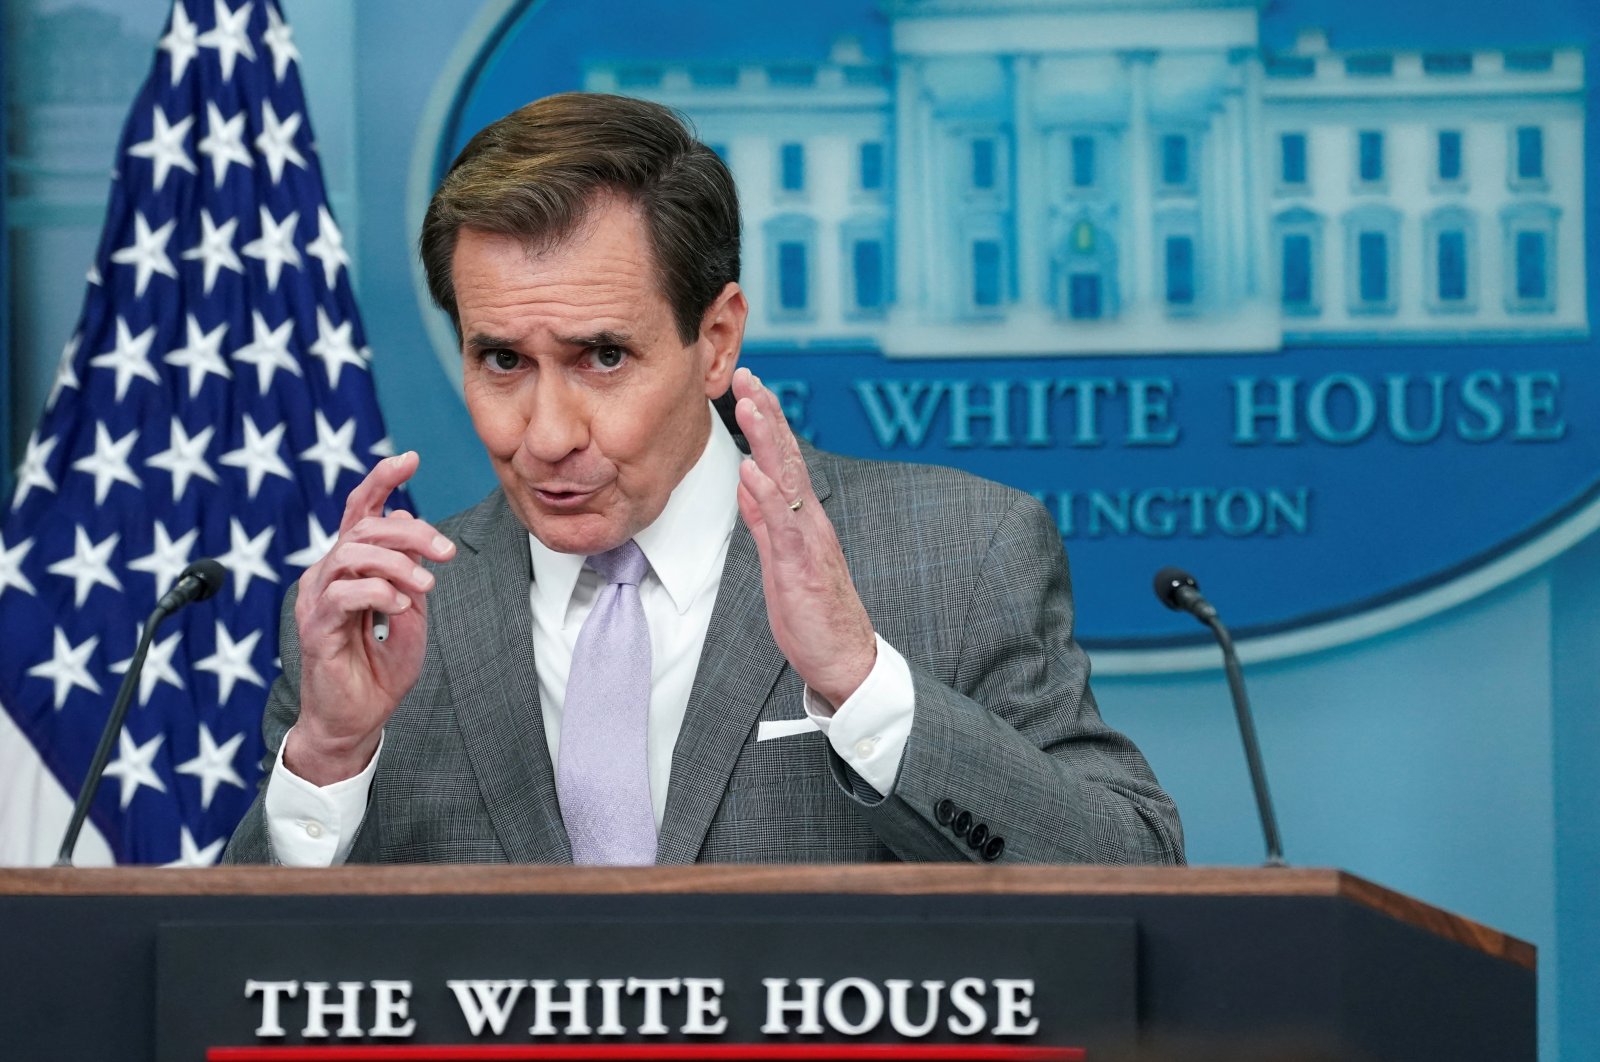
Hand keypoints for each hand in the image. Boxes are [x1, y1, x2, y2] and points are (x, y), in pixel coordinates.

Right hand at [284, 452, 455, 784]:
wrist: (356, 722)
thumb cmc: (379, 670)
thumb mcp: (410, 614)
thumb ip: (408, 573)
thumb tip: (407, 525)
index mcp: (349, 567)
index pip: (359, 510)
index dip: (381, 480)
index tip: (411, 458)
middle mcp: (327, 574)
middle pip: (365, 526)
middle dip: (412, 532)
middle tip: (447, 552)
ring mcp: (317, 599)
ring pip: (353, 552)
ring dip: (398, 563)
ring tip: (426, 585)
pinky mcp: (315, 627)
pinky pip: (346, 593)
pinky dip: (379, 592)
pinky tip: (401, 605)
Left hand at [732, 368, 875, 708]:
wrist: (843, 658)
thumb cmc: (812, 613)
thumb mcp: (779, 559)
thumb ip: (764, 521)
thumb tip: (746, 483)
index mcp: (802, 519)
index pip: (782, 460)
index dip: (766, 421)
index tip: (750, 386)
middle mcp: (809, 521)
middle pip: (787, 458)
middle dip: (768, 414)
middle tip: (748, 375)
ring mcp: (808, 541)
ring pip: (787, 481)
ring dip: (768, 441)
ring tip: (751, 405)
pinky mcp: (801, 566)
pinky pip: (782, 526)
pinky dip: (767, 496)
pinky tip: (751, 471)